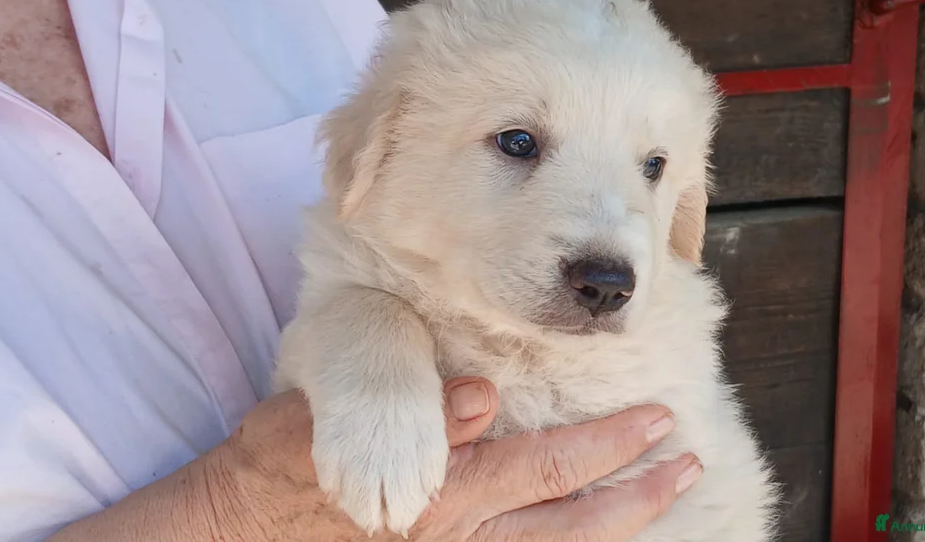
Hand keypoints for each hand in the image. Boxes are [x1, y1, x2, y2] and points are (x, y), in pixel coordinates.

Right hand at [216, 378, 700, 541]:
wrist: (237, 531)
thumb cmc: (278, 465)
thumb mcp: (324, 421)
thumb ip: (409, 411)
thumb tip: (486, 397)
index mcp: (439, 490)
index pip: (546, 469)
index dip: (608, 447)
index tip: (657, 422)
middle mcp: (457, 535)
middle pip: (570, 518)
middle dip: (636, 489)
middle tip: (687, 459)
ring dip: (622, 523)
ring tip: (670, 492)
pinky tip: (601, 536)